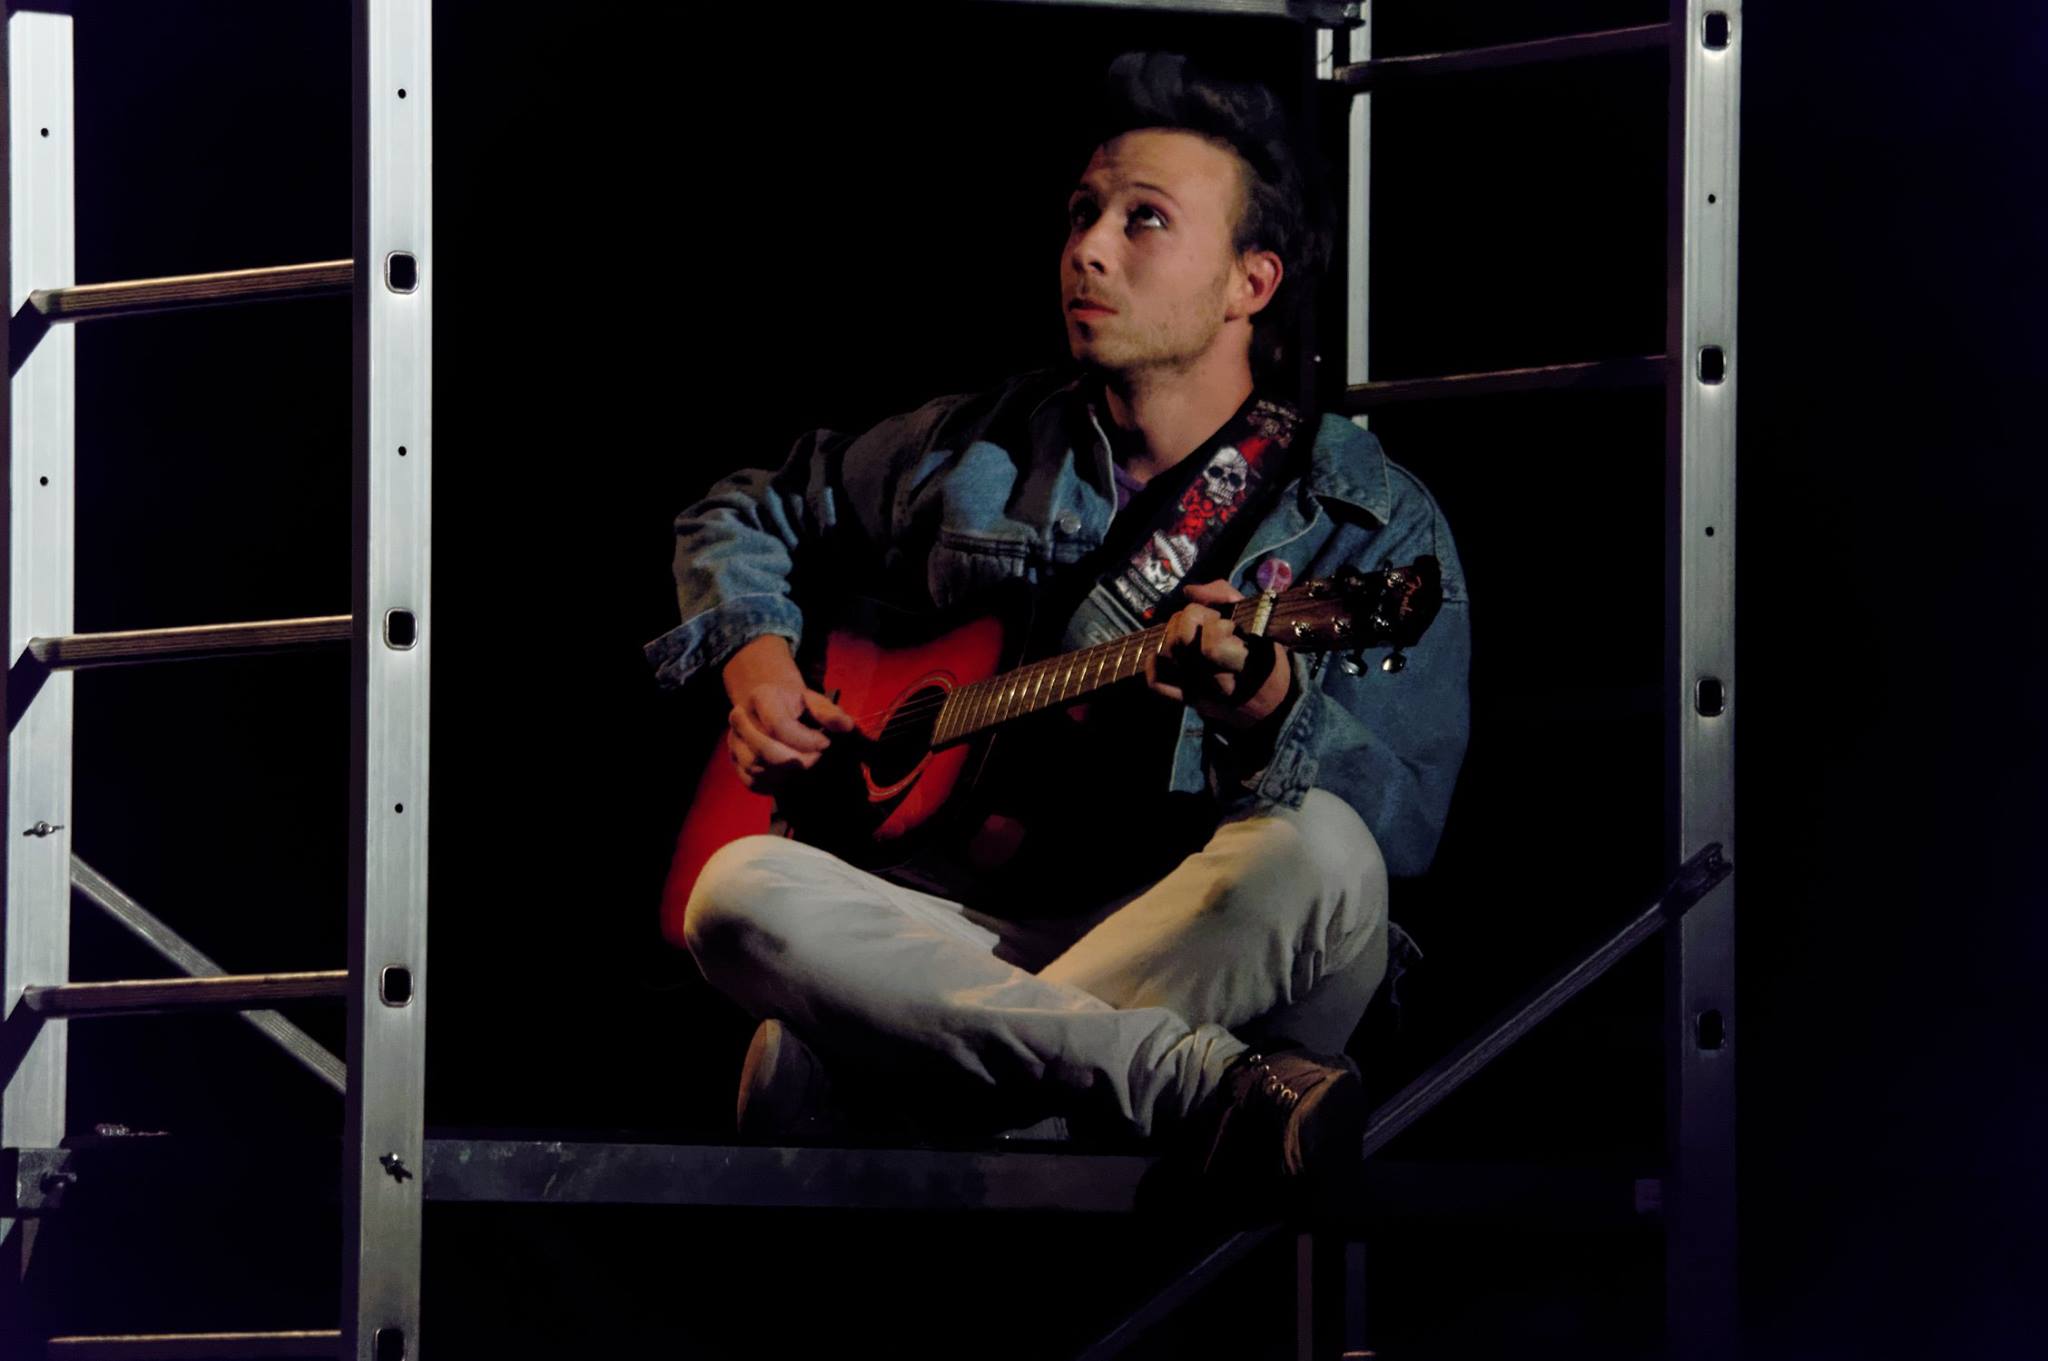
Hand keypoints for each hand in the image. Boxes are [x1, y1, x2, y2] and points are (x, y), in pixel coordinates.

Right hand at [720, 635, 857, 793]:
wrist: (772, 708)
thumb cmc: (798, 706)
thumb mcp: (816, 701)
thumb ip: (830, 713)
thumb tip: (846, 726)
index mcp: (761, 696)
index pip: (778, 726)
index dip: (805, 741)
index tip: (825, 743)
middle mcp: (740, 718)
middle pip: (764, 750)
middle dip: (797, 760)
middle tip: (817, 757)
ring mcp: (734, 741)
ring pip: (757, 768)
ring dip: (787, 773)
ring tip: (806, 763)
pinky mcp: (736, 762)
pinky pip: (753, 781)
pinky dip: (776, 783)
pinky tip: (792, 774)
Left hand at [1143, 579, 1293, 728]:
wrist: (1273, 705)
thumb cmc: (1264, 655)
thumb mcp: (1259, 622)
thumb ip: (1226, 596)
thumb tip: (1190, 591)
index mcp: (1247, 660)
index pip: (1213, 640)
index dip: (1214, 623)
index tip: (1227, 623)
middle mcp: (1222, 681)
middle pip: (1183, 643)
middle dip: (1188, 621)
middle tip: (1203, 623)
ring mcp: (1203, 692)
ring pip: (1168, 655)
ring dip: (1172, 634)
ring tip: (1189, 635)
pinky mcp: (1188, 701)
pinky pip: (1158, 683)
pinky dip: (1153, 664)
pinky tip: (1162, 653)